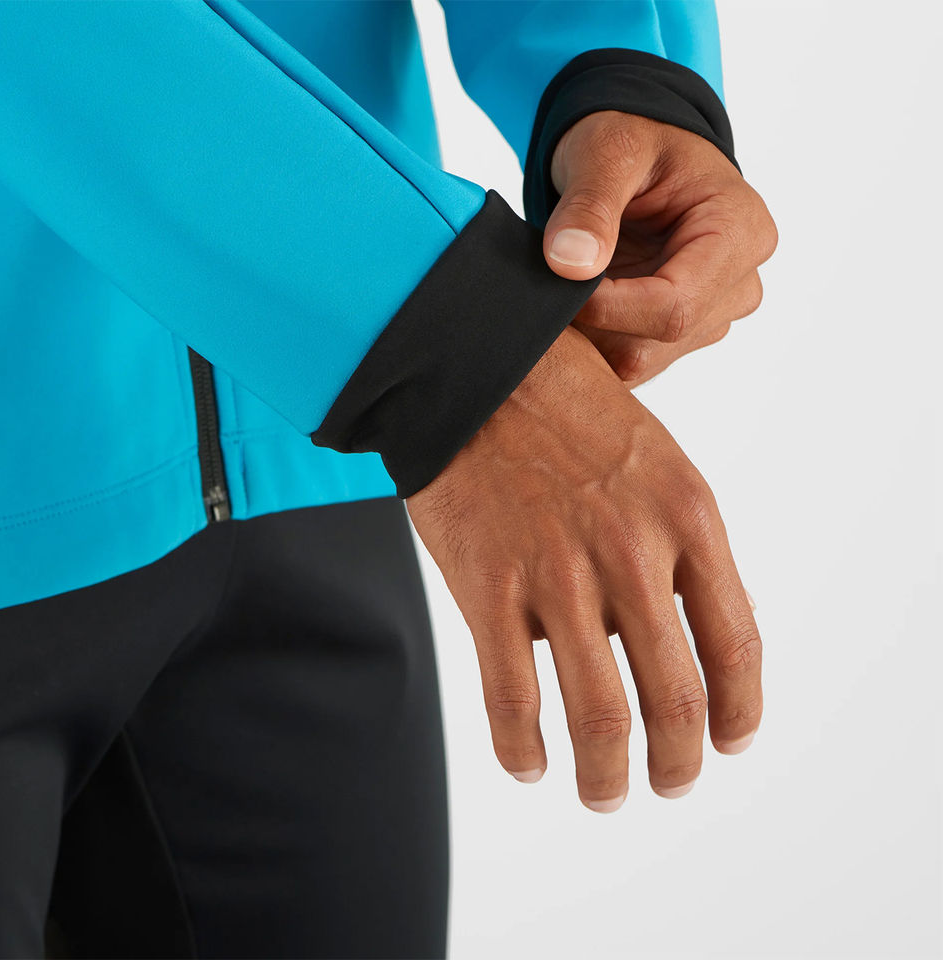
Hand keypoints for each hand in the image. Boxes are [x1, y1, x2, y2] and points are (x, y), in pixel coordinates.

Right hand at [406, 327, 761, 810]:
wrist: (475, 366)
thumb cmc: (568, 409)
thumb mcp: (658, 459)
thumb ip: (685, 546)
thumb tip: (702, 630)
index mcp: (688, 515)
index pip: (737, 645)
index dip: (739, 713)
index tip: (729, 744)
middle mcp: (632, 552)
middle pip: (674, 700)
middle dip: (676, 765)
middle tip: (667, 784)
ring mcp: (558, 574)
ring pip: (600, 717)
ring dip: (607, 777)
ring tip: (604, 794)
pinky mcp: (487, 588)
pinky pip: (511, 701)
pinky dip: (522, 750)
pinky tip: (527, 765)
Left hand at [543, 110, 777, 383]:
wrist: (639, 156)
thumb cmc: (633, 140)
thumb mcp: (607, 151)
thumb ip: (589, 206)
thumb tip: (570, 265)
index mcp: (740, 234)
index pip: (673, 306)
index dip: (605, 308)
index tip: (556, 282)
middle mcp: (737, 285)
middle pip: (655, 342)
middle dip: (592, 324)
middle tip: (545, 288)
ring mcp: (711, 316)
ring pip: (638, 360)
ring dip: (589, 334)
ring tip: (560, 288)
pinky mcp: (680, 334)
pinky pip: (628, 359)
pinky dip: (592, 339)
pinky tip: (574, 305)